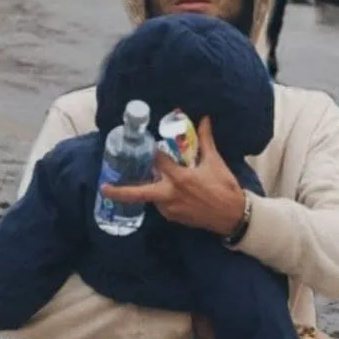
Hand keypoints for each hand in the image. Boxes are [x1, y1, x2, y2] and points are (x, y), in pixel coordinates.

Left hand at [101, 117, 245, 236]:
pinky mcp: (174, 218)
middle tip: (103, 187)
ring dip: (148, 186)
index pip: (158, 161)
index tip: (146, 142)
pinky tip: (162, 188)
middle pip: (139, 193)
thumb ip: (206, 140)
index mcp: (180, 178)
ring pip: (150, 196)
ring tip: (148, 177)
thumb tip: (205, 119)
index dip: (152, 150)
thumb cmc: (225, 188)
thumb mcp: (215, 163)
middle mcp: (171, 195)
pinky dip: (159, 196)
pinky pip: (160, 205)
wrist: (235, 217)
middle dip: (119, 192)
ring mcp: (171, 209)